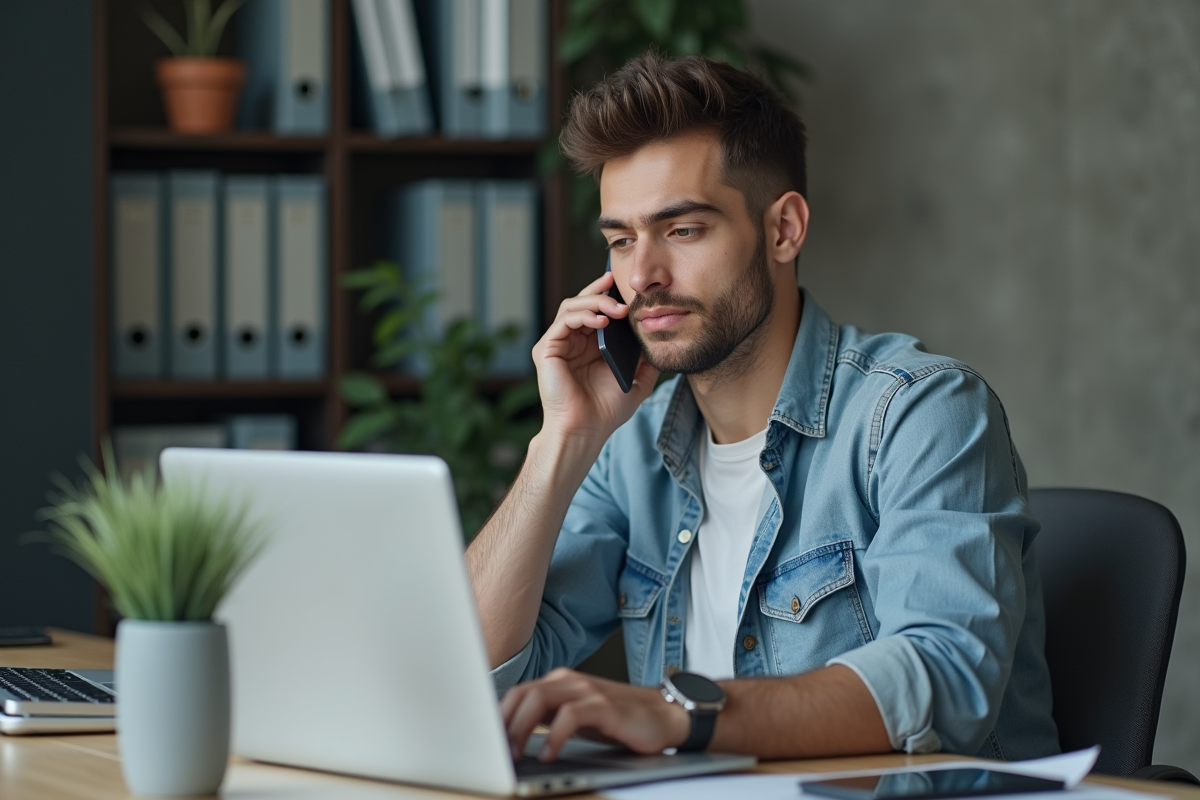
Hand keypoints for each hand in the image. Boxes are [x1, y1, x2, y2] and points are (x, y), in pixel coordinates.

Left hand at [501, 668, 689, 761]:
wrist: (663, 717)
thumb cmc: (619, 720)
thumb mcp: (578, 719)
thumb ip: (550, 719)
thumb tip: (513, 737)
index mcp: (560, 683)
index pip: (518, 693)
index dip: (498, 716)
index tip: (484, 740)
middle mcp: (570, 682)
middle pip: (523, 693)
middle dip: (503, 723)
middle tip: (495, 751)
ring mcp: (587, 690)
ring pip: (540, 698)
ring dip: (520, 728)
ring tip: (514, 753)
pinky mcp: (604, 705)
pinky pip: (570, 715)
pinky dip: (554, 735)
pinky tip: (548, 753)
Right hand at [532, 272, 659, 448]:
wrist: (586, 430)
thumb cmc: (607, 411)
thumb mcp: (637, 381)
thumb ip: (646, 361)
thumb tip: (659, 341)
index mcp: (589, 347)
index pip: (596, 310)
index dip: (607, 294)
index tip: (625, 286)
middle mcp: (571, 342)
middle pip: (581, 302)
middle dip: (601, 291)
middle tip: (620, 289)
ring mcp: (557, 345)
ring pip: (571, 306)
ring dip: (595, 302)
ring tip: (616, 309)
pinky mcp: (546, 350)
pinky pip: (563, 321)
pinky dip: (583, 315)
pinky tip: (602, 321)